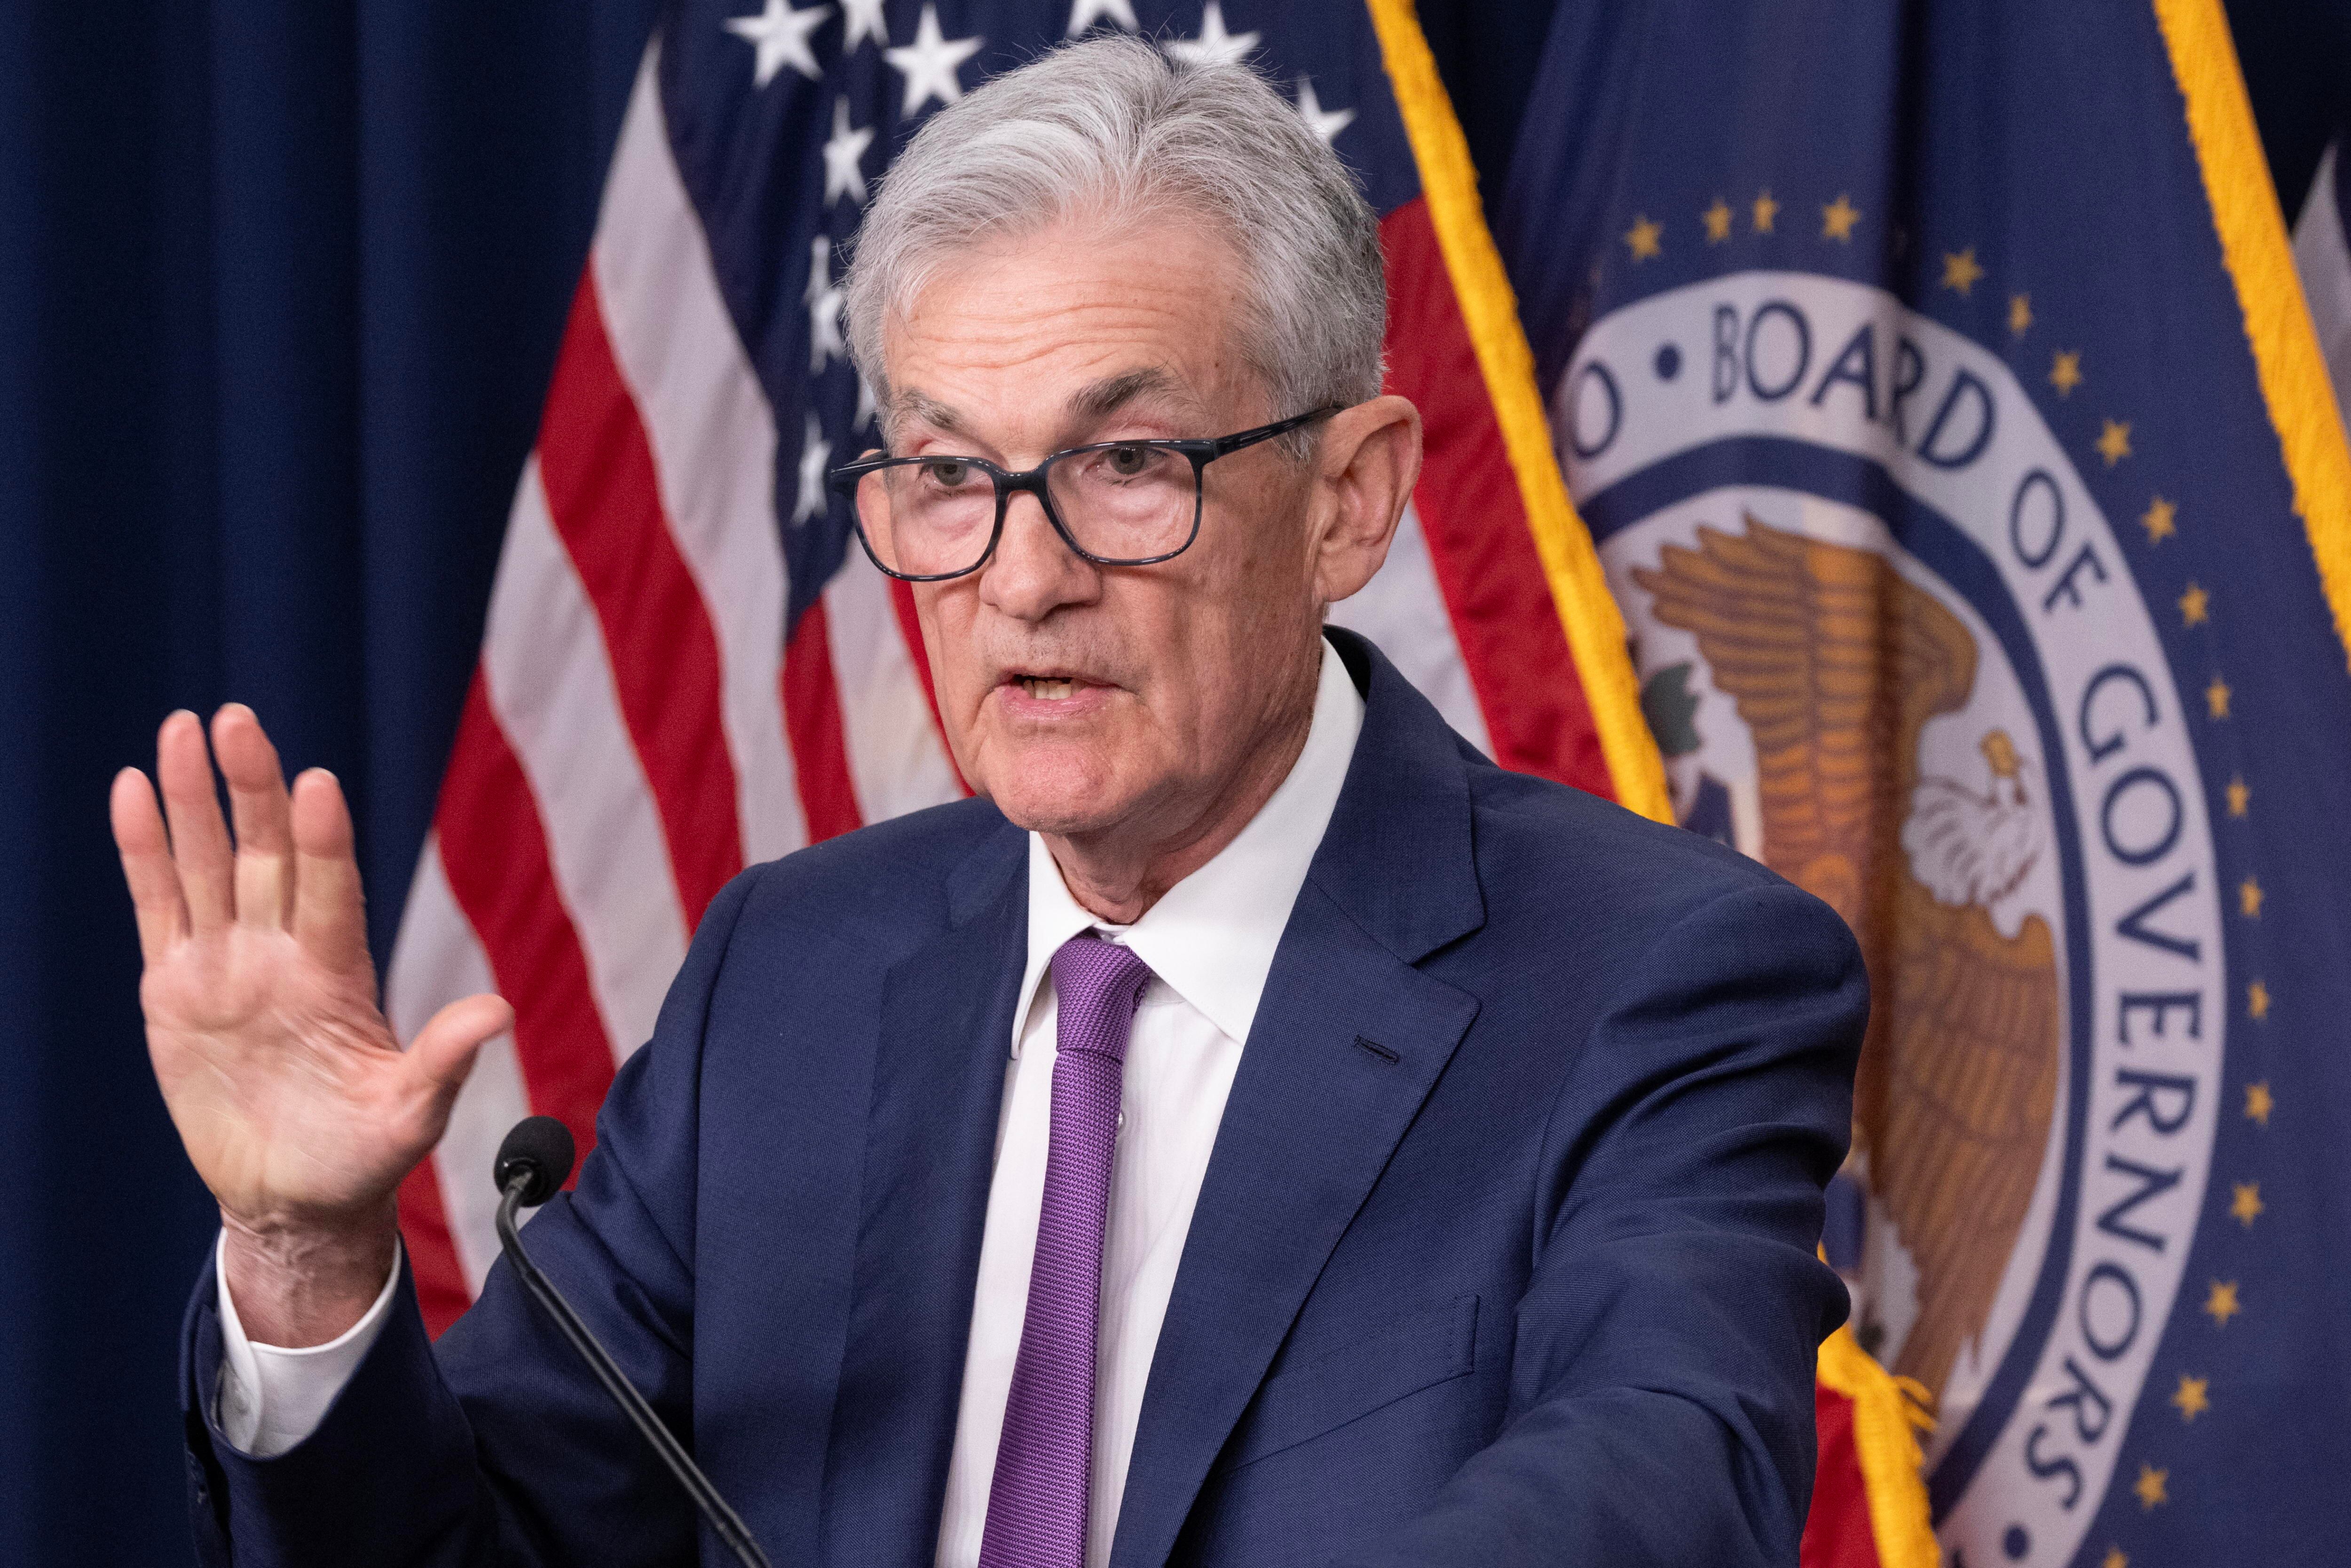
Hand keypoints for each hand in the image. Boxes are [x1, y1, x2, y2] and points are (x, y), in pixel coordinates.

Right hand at [112, 706, 511, 1342]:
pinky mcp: (175, 985)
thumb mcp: (409, 1115)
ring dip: (195, 798)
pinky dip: (144, 849)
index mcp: (339, 974)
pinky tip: (134, 789)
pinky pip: (157, 904)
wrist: (296, 1196)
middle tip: (237, 719)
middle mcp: (282, 952)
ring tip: (183, 726)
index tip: (317, 783)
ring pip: (207, 863)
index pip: (331, 890)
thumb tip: (500, 1013)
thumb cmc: (362, 1155)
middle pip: (264, 854)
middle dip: (250, 788)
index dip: (323, 840)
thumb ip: (444, 1061)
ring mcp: (227, 963)